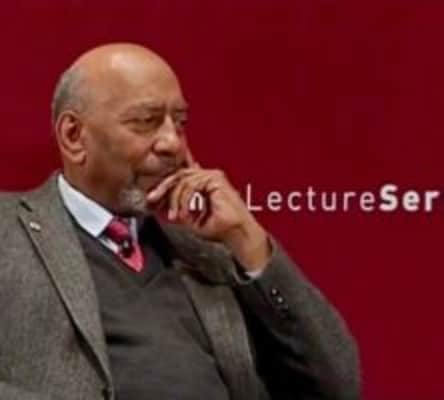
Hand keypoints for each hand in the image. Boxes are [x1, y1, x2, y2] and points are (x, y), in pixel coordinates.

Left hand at [146, 151, 270, 271]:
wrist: (236, 233)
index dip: (165, 188)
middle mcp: (209, 177)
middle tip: (152, 199)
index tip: (152, 200)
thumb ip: (179, 208)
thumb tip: (161, 205)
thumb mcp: (191, 219)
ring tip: (175, 215)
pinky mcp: (215, 179)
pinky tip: (185, 213)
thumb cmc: (220, 229)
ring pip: (183, 180)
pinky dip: (184, 200)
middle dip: (163, 188)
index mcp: (205, 183)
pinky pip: (191, 185)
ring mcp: (213, 176)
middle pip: (179, 175)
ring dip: (175, 199)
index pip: (180, 179)